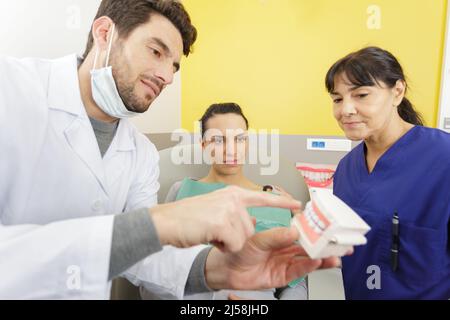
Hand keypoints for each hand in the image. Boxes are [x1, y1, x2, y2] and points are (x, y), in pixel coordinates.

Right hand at [150, 186, 301, 252]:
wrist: (166, 222)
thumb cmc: (186, 218)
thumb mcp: (214, 208)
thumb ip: (233, 211)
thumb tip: (249, 221)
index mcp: (232, 193)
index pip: (263, 196)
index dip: (282, 201)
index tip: (298, 204)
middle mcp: (233, 198)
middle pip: (251, 228)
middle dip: (236, 237)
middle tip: (215, 232)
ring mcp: (229, 208)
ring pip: (243, 238)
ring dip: (227, 242)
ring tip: (210, 233)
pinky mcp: (223, 222)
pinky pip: (234, 244)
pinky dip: (222, 247)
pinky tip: (209, 237)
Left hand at [204, 225, 341, 289]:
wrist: (227, 269)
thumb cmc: (239, 250)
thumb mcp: (258, 239)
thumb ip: (276, 236)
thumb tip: (293, 231)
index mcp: (281, 237)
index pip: (302, 233)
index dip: (316, 231)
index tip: (328, 228)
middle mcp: (285, 250)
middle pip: (310, 248)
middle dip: (325, 246)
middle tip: (340, 244)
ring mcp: (285, 263)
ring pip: (308, 260)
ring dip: (322, 258)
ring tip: (335, 256)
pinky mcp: (283, 276)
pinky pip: (299, 271)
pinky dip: (309, 267)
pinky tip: (318, 262)